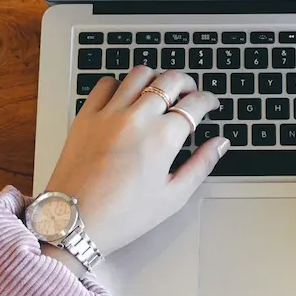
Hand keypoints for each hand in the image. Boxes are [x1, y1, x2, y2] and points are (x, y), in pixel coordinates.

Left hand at [45, 67, 227, 255]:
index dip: (209, 100)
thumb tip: (220, 144)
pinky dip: (121, 84)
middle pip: (171, 80)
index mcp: (163, 138)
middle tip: (191, 93)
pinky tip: (126, 97)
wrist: (75, 222)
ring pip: (140, 74)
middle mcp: (137, 118)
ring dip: (157, 78)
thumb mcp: (173, 196)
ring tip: (161, 90)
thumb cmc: (122, 215)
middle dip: (188, 83)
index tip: (211, 104)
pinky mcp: (86, 116)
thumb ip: (202, 164)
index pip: (195, 103)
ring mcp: (109, 113)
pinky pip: (106, 84)